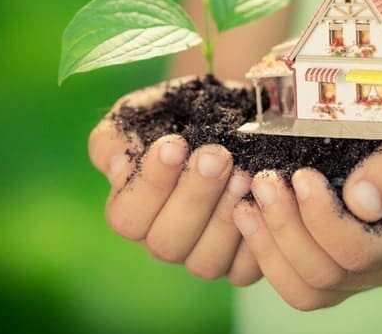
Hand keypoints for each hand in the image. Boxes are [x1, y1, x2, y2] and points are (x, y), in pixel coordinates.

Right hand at [88, 81, 262, 285]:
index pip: (128, 218)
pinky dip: (258, 236)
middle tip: (217, 156)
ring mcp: (203, 254)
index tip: (174, 143)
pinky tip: (265, 199)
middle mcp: (166, 239)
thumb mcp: (141, 112)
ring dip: (225, 215)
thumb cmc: (179, 113)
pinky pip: (244, 269)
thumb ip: (116, 138)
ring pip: (205, 261)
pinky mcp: (241, 261)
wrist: (233, 112)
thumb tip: (118, 168)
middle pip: (167, 243)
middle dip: (194, 196)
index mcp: (134, 210)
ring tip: (244, 173)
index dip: (150, 184)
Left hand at [232, 137, 381, 310]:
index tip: (302, 175)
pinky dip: (265, 255)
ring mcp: (359, 278)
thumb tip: (361, 201)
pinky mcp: (332, 277)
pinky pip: (294, 286)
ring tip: (248, 203)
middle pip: (328, 273)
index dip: (323, 219)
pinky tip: (248, 217)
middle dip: (286, 227)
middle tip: (263, 182)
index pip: (363, 251)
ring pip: (305, 289)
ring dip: (269, 245)